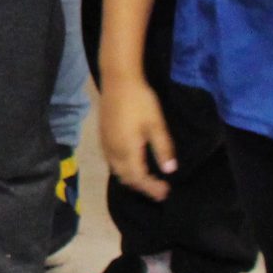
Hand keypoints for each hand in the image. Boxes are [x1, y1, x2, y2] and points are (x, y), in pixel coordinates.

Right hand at [100, 75, 176, 201]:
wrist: (118, 80)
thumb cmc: (140, 101)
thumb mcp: (156, 124)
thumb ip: (163, 148)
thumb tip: (169, 170)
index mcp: (127, 150)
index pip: (139, 178)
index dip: (152, 188)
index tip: (166, 192)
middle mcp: (113, 151)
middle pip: (126, 178)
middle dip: (142, 186)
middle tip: (159, 189)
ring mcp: (106, 144)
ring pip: (117, 170)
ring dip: (132, 178)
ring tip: (148, 179)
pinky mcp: (103, 136)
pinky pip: (112, 161)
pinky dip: (123, 168)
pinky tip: (133, 163)